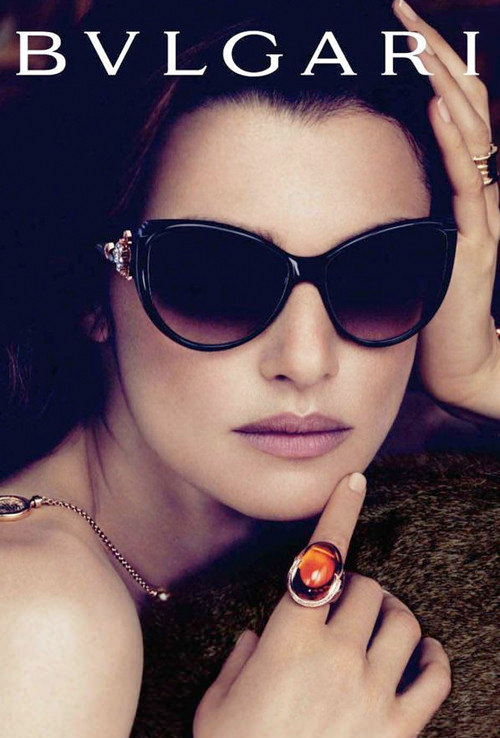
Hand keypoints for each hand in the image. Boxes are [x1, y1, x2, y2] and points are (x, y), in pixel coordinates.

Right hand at [188, 473, 451, 737]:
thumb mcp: (219, 697)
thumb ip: (242, 655)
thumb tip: (258, 636)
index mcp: (290, 638)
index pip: (321, 560)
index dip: (339, 513)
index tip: (354, 480)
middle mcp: (335, 655)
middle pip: (368, 590)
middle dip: (359, 589)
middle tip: (347, 607)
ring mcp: (370, 692)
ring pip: (404, 625)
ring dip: (394, 616)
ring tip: (382, 626)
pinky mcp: (393, 730)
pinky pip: (434, 681)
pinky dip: (435, 660)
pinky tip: (426, 656)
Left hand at [393, 0, 499, 419]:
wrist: (456, 363)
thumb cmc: (423, 308)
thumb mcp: (404, 246)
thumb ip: (393, 211)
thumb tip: (349, 179)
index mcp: (459, 188)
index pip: (449, 108)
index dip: (427, 63)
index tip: (394, 23)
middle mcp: (475, 192)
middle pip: (462, 104)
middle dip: (432, 52)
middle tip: (400, 8)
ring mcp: (480, 215)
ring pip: (467, 132)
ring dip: (441, 81)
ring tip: (415, 37)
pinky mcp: (474, 245)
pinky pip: (467, 185)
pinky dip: (451, 142)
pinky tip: (434, 106)